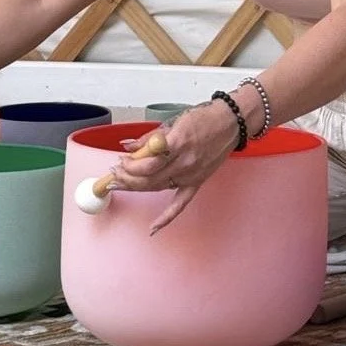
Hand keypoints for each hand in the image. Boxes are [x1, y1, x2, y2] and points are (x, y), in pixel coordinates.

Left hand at [111, 100, 238, 233]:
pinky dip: (167, 217)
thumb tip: (129, 145)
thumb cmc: (205, 118)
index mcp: (177, 144)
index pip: (146, 163)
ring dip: (136, 188)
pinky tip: (154, 227)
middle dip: (126, 178)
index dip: (129, 165)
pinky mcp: (197, 181)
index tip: (120, 160)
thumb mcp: (174, 121)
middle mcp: (184, 162)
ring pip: (158, 188)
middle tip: (114, 175)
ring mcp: (191, 174)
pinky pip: (181, 203)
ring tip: (121, 185)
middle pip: (148, 179)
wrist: (231, 122)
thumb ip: (150, 137)